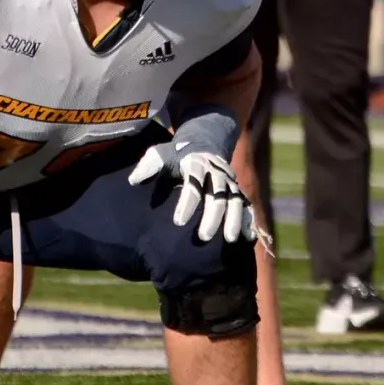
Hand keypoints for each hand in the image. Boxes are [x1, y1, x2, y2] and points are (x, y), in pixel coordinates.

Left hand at [129, 141, 256, 243]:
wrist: (203, 143)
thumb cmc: (176, 155)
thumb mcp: (161, 153)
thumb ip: (149, 166)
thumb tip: (134, 180)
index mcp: (195, 164)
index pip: (193, 184)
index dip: (187, 203)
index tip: (178, 222)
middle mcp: (215, 172)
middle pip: (217, 194)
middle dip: (212, 216)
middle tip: (203, 238)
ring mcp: (229, 181)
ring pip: (235, 200)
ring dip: (234, 219)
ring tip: (229, 241)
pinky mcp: (237, 190)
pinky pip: (247, 205)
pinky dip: (249, 220)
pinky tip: (247, 238)